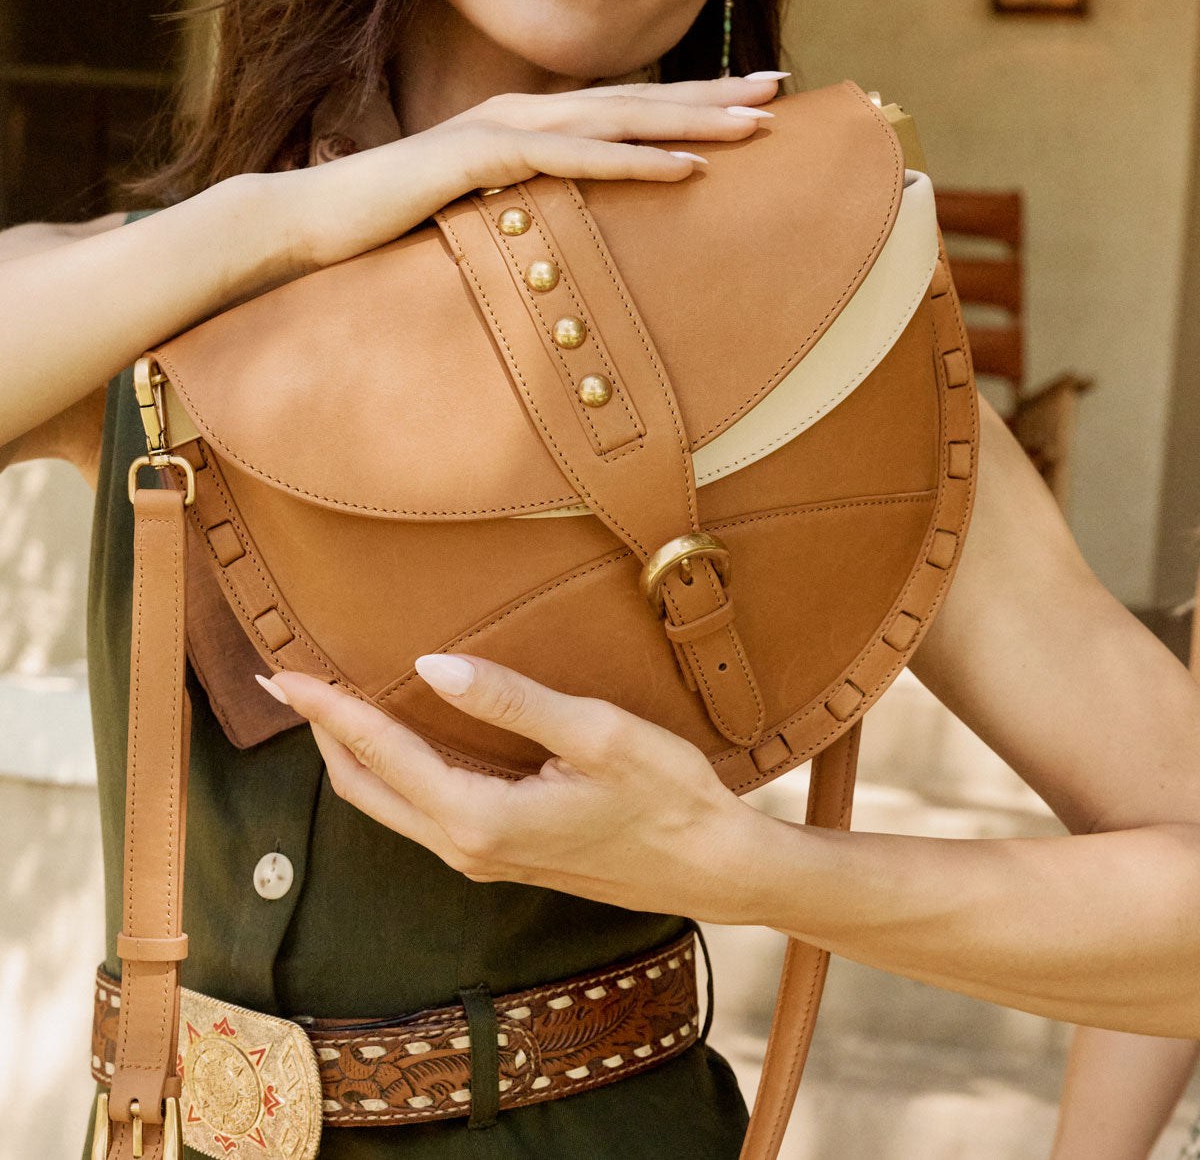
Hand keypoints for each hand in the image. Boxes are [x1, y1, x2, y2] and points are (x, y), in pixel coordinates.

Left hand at [261, 653, 771, 922]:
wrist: (711, 866)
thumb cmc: (665, 796)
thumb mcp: (595, 733)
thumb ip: (509, 700)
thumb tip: (431, 665)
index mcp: (481, 817)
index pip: (381, 751)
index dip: (327, 706)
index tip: (282, 670)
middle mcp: (467, 846)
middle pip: (365, 787)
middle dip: (319, 732)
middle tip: (281, 680)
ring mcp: (482, 856)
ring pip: (388, 803)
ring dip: (350, 752)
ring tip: (324, 702)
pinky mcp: (501, 853)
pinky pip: (421, 809)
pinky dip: (390, 769)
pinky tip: (395, 736)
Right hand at [280, 72, 783, 269]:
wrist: (305, 222)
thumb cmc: (385, 222)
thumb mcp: (471, 210)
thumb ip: (517, 205)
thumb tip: (559, 228)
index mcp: (521, 123)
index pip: (619, 108)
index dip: (687, 102)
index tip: (749, 101)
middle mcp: (520, 113)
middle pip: (635, 99)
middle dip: (713, 95)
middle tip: (783, 90)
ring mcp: (499, 128)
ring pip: (616, 119)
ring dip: (690, 121)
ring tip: (757, 124)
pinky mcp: (477, 157)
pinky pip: (570, 159)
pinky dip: (630, 161)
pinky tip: (683, 167)